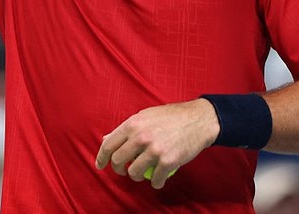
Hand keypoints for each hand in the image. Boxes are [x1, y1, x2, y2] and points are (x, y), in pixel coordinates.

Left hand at [95, 98, 219, 188]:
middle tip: (124, 170)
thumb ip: (126, 129)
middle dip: (118, 170)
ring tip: (143, 173)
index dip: (101, 158)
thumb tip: (106, 139)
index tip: (100, 165)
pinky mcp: (168, 162)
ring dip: (136, 177)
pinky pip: (154, 180)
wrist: (198, 120)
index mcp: (133, 124)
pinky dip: (155, 182)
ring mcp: (154, 150)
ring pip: (134, 173)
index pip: (109, 144)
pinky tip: (158, 179)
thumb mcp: (145, 116)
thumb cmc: (171, 117)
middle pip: (118, 161)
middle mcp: (141, 137)